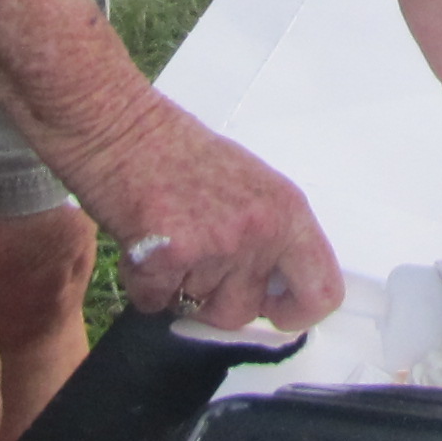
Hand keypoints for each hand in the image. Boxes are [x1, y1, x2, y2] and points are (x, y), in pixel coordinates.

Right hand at [62, 97, 343, 334]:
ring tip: (166, 238)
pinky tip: (140, 243)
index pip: (321, 292)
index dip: (295, 310)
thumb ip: (269, 236)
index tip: (273, 309)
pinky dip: (142, 285)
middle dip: (215, 299)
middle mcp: (259, 232)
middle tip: (195, 254)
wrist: (119, 128)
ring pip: (197, 311)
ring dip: (176, 289)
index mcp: (288, 212)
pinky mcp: (169, 259)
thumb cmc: (177, 151)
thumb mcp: (248, 185)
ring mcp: (216, 247)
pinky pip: (155, 304)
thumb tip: (273, 290)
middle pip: (245, 312)